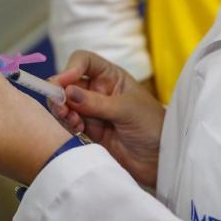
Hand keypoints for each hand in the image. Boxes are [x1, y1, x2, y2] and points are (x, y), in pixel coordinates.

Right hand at [50, 51, 164, 187]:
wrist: (159, 159)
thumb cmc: (152, 126)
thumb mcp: (126, 110)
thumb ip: (96, 102)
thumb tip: (67, 92)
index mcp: (111, 77)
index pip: (84, 61)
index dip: (71, 68)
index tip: (63, 83)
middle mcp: (98, 90)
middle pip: (69, 82)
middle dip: (60, 92)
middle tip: (61, 106)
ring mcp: (91, 110)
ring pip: (65, 103)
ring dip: (62, 109)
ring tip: (71, 119)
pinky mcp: (88, 129)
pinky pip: (69, 121)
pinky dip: (67, 123)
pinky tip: (76, 128)